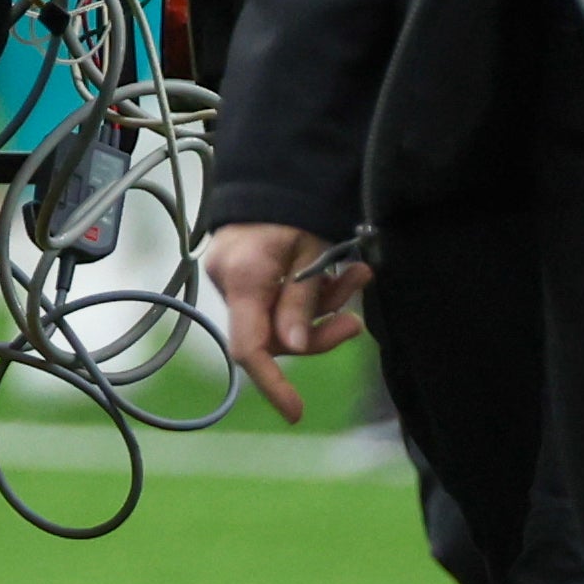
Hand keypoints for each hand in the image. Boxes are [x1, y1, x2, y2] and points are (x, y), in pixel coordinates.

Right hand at [200, 221, 369, 423]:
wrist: (273, 170)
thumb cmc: (296, 207)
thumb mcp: (312, 250)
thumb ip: (301, 299)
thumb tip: (295, 345)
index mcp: (245, 277)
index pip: (250, 346)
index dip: (272, 382)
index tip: (296, 412)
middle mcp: (227, 280)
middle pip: (272, 335)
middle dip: (318, 331)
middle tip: (355, 318)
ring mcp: (229, 277)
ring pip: (278, 318)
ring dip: (319, 307)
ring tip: (355, 278)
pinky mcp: (238, 273)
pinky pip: (273, 300)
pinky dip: (306, 294)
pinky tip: (337, 275)